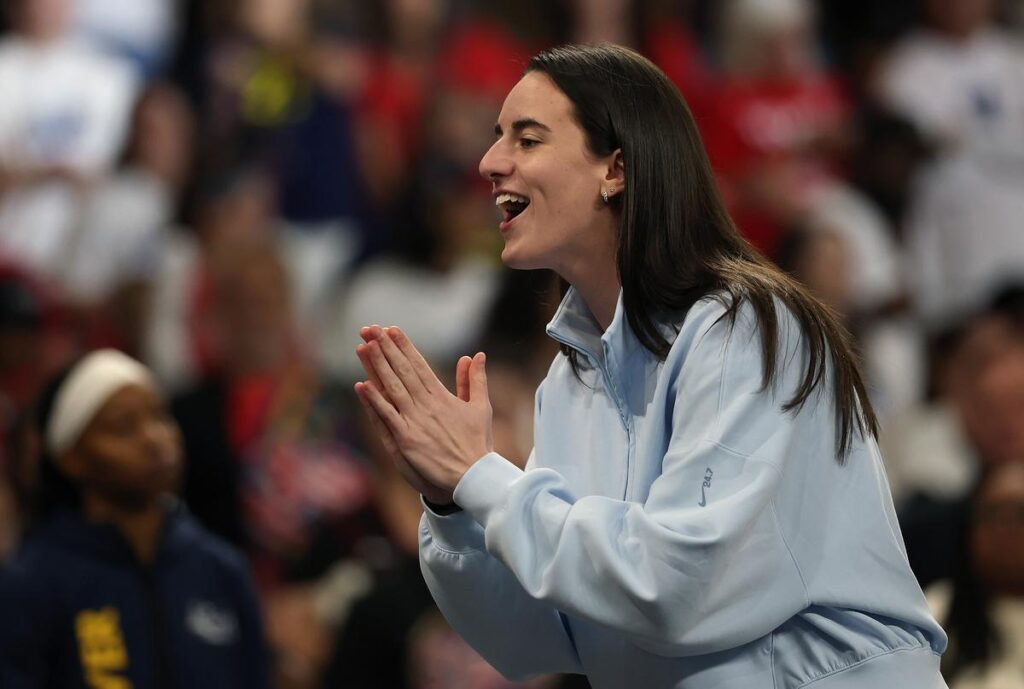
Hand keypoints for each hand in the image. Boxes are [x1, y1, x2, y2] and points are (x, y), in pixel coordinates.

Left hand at [354, 326, 491, 496]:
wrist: (473, 476)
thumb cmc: (478, 444)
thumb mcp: (480, 407)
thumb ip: (475, 380)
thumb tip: (475, 355)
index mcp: (442, 396)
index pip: (419, 365)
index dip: (404, 346)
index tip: (392, 329)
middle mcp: (426, 405)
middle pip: (402, 371)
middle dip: (385, 349)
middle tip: (370, 329)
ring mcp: (415, 422)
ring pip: (392, 388)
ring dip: (377, 366)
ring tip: (364, 346)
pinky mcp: (406, 440)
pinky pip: (387, 416)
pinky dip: (375, 400)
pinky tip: (362, 385)